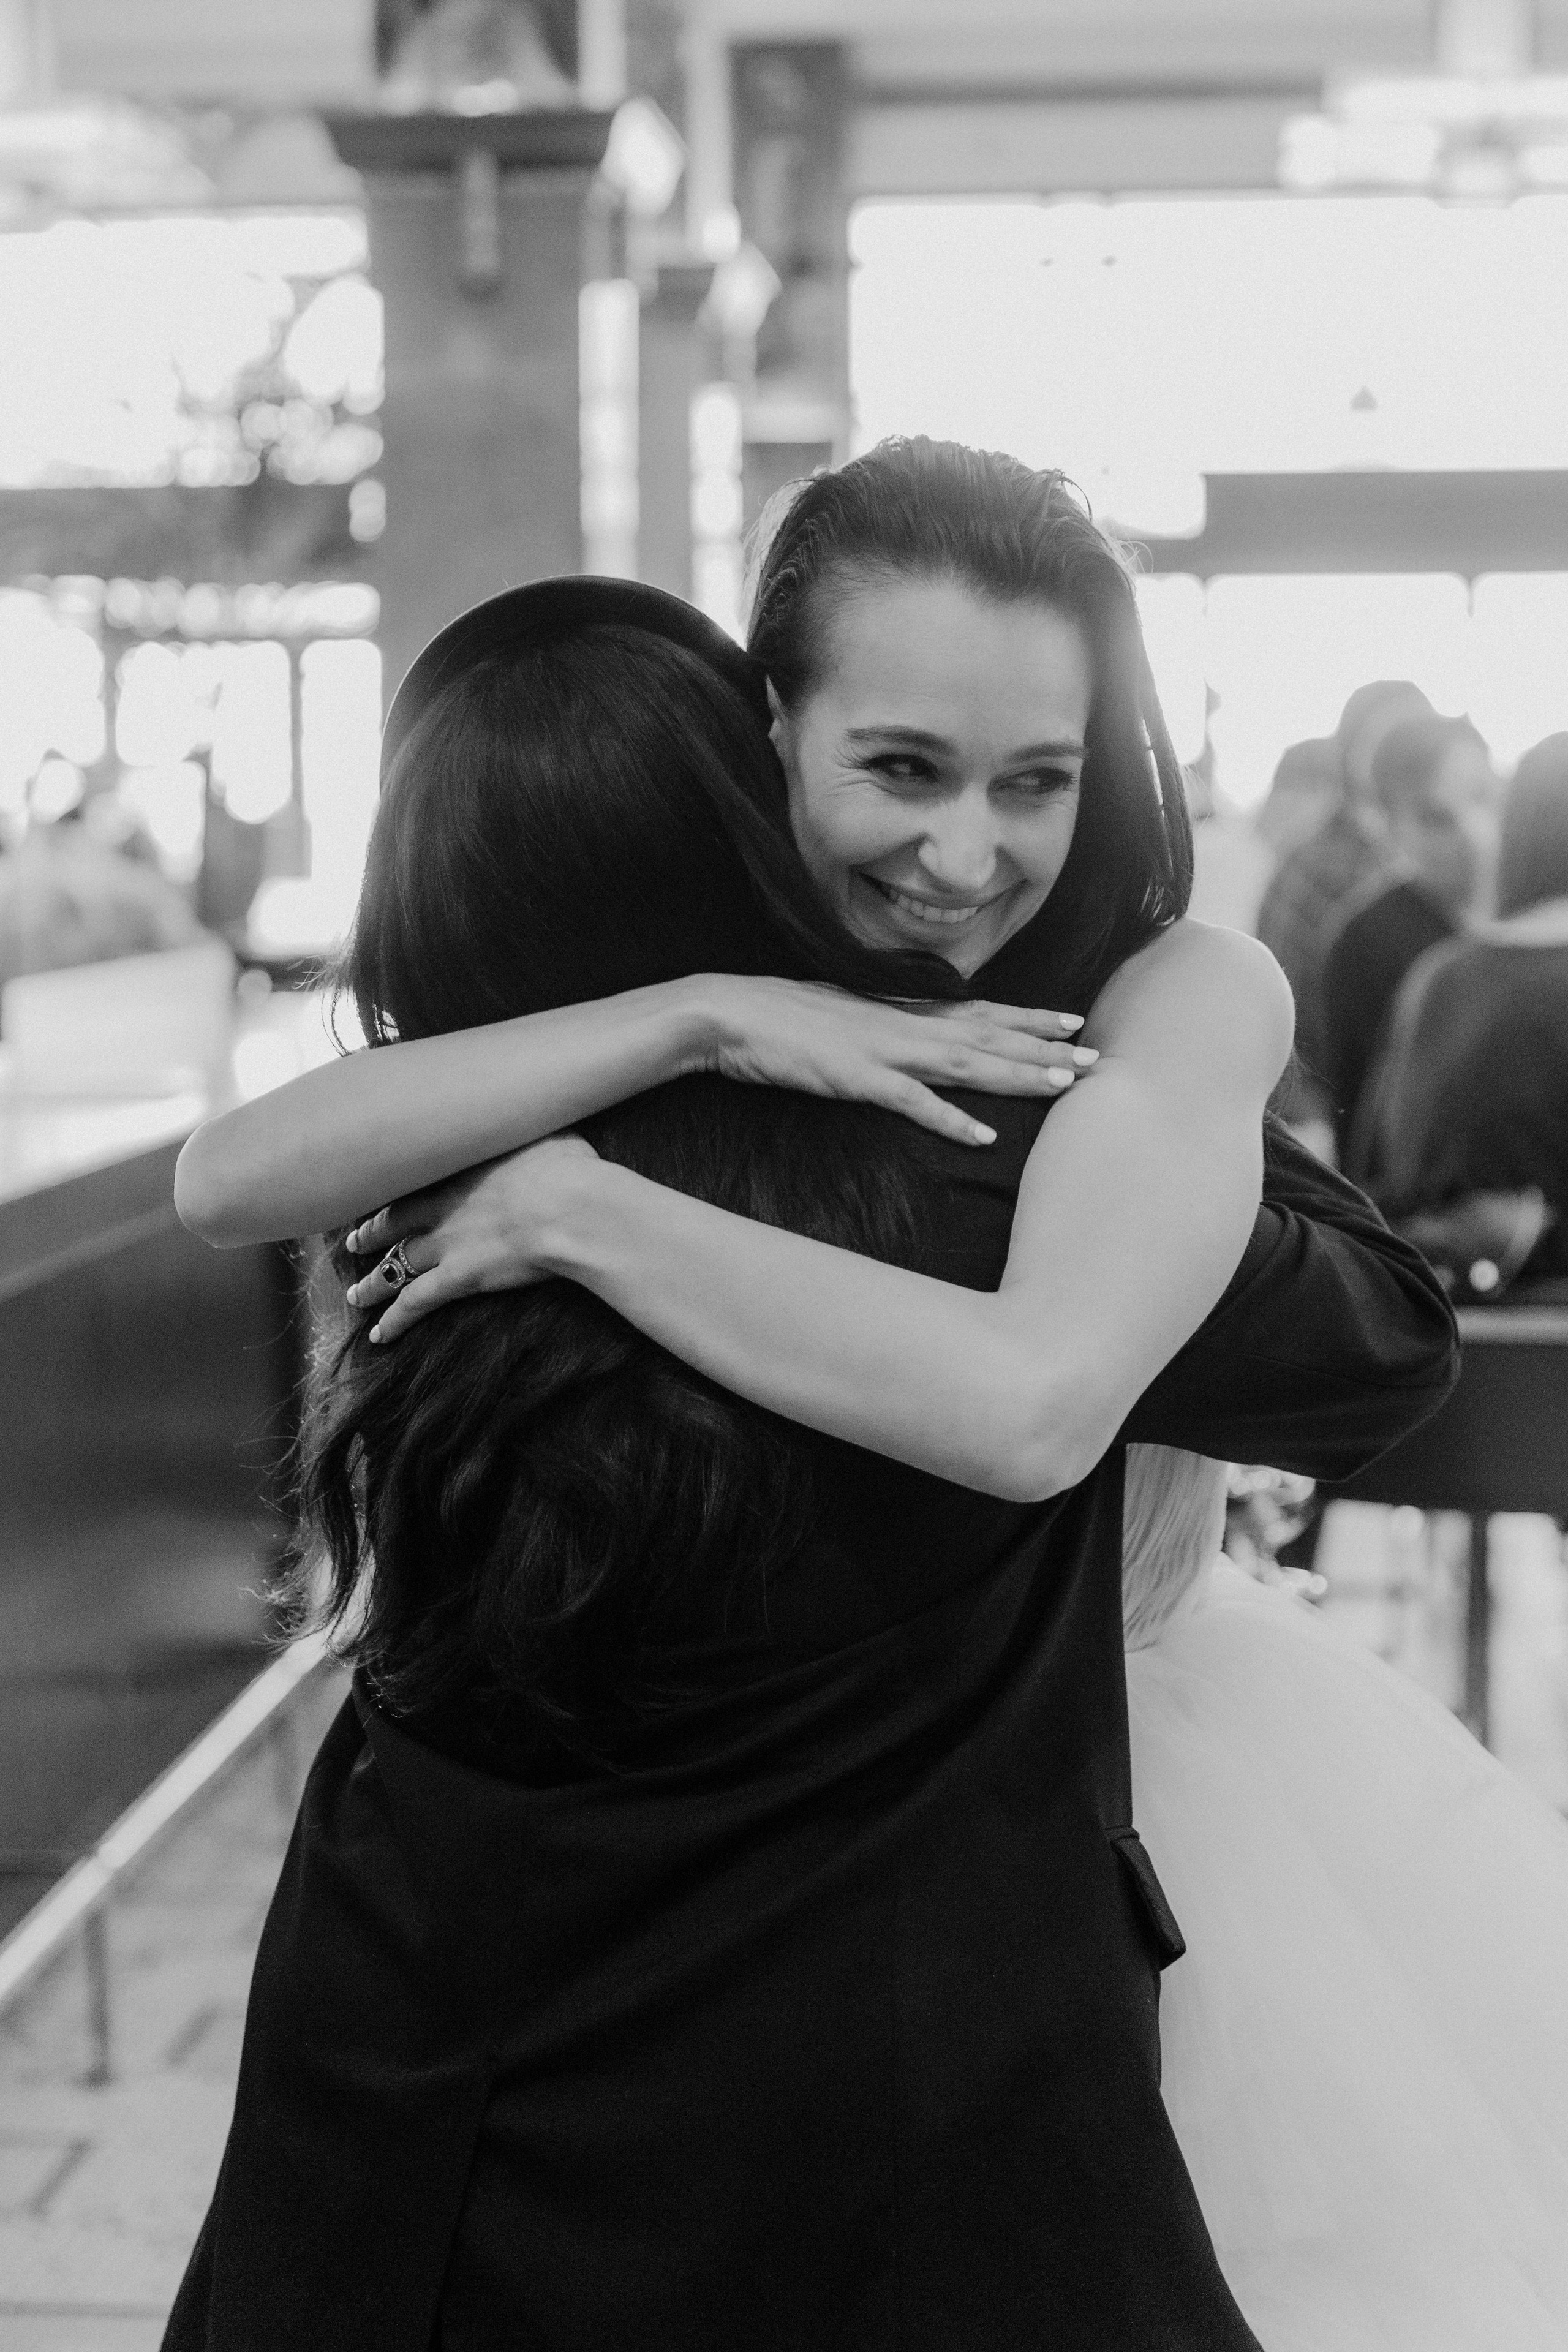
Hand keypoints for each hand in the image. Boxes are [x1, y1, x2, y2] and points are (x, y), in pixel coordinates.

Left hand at [343, 1133, 599, 1343]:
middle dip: (372, 1233)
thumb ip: (534, 1133)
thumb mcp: (550, 1134)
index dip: (401, 1190)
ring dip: (373, 1282)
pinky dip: (394, 1320)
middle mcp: (444, 1206)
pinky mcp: (457, 1278)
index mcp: (464, 1169)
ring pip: (396, 1263)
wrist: (571, 1207)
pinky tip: (378, 1335)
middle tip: (354, 1242)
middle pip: (395, 1221)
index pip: (419, 1179)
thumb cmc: (570, 1170)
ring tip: (357, 1295)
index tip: (387, 1196)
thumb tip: (540, 1120)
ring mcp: (446, 1243)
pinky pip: (414, 1302)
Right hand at [689, 977, 1095, 1146]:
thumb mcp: (842, 1016)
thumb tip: (909, 1038)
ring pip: (967, 1063)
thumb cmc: (779, 1019)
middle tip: (1096, 1061)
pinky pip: (913, 1102)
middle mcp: (903, 1024)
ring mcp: (883, 1049)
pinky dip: (950, 1118)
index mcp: (899, 1010)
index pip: (979, 1012)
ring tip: (1064, 1085)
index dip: (1028, 1019)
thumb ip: (881, 1025)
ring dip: (1018, 1075)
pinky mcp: (857, 1077)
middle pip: (988, 1036)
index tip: (1072, 1022)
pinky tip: (983, 1135)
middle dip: (1044, 1049)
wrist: (727, 1015)